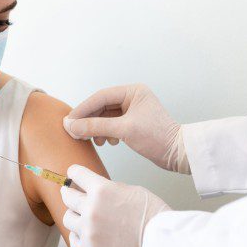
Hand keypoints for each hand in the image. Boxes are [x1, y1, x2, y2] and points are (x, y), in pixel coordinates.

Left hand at [61, 165, 170, 246]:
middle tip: (69, 193)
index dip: (74, 173)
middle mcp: (91, 209)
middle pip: (67, 196)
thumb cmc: (152, 214)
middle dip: (69, 192)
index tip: (72, 174)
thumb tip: (94, 190)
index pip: (76, 174)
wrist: (161, 241)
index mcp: (101, 190)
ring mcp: (89, 231)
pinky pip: (73, 241)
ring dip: (74, 216)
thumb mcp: (130, 190)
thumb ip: (107, 189)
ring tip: (80, 217)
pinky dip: (78, 236)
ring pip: (67, 219)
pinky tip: (84, 234)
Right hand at [63, 84, 190, 172]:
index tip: (69, 121)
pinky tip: (106, 142)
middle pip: (101, 106)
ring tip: (93, 140)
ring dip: (96, 128)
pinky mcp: (133, 123)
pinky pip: (111, 124)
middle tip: (74, 132)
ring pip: (105, 116)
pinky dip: (105, 133)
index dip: (82, 109)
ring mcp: (132, 110)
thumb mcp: (123, 130)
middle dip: (88, 120)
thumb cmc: (157, 137)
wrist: (178, 154)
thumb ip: (95, 126)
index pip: (100, 97)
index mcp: (133, 91)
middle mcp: (132, 97)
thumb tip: (71, 125)